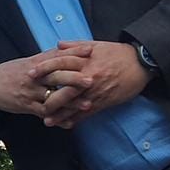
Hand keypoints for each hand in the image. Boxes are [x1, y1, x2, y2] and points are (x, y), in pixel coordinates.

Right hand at [0, 44, 94, 117]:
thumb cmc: (14, 71)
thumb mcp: (31, 60)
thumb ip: (50, 56)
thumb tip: (70, 47)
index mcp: (37, 63)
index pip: (58, 56)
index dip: (74, 53)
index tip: (90, 51)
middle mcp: (34, 76)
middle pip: (56, 76)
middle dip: (74, 79)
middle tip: (91, 80)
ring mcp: (31, 92)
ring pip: (53, 97)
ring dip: (71, 102)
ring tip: (87, 104)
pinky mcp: (27, 106)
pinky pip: (45, 113)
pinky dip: (58, 118)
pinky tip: (70, 122)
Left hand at [33, 41, 150, 127]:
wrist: (140, 64)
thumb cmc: (117, 53)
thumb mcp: (96, 44)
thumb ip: (75, 45)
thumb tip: (58, 45)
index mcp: (85, 60)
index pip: (59, 63)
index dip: (43, 68)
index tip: (30, 73)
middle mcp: (88, 77)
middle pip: (63, 89)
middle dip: (48, 97)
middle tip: (34, 102)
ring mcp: (96, 92)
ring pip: (74, 105)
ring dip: (60, 114)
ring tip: (46, 120)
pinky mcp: (104, 102)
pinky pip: (87, 113)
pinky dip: (76, 120)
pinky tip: (67, 124)